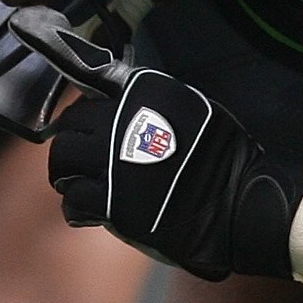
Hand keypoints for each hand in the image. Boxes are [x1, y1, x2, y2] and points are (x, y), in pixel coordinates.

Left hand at [46, 68, 302, 281]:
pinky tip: (90, 210)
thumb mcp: (194, 111)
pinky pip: (74, 200)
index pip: (91, 91)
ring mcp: (112, 163)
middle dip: (72, 140)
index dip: (85, 110)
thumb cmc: (225, 160)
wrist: (238, 207)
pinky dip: (77, 206)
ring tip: (81, 182)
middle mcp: (120, 123)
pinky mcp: (111, 202)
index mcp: (142, 96)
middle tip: (80, 157)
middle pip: (70, 125)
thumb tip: (122, 97)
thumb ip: (154, 103)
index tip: (86, 124)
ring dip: (68, 172)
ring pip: (63, 161)